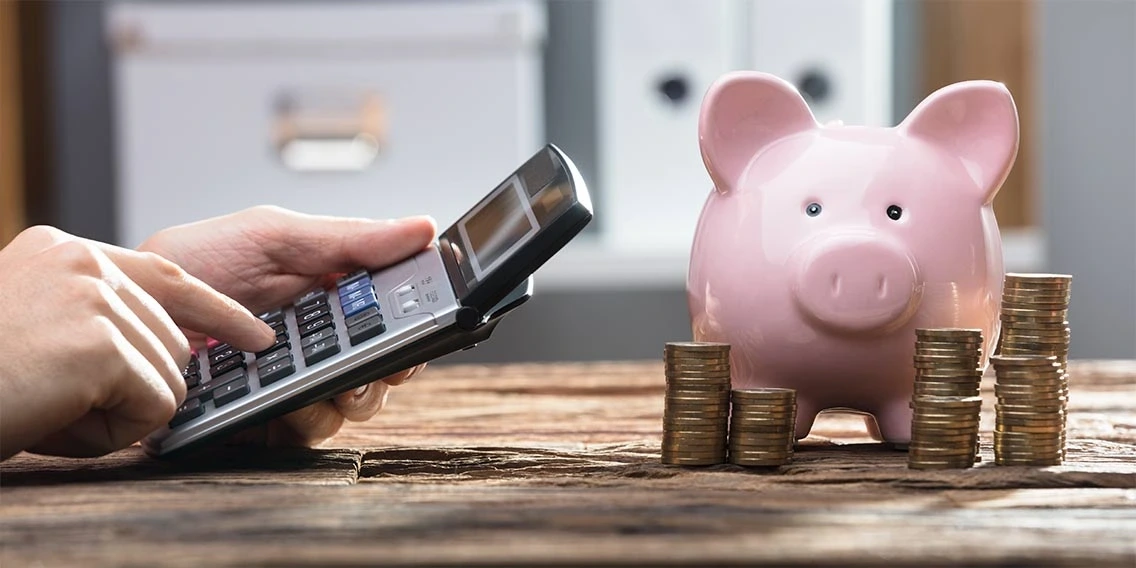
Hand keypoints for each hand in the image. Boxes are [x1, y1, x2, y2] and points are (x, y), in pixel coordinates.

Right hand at [0, 226, 274, 459]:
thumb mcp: (35, 333)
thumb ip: (97, 325)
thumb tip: (175, 354)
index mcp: (63, 252)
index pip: (167, 274)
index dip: (217, 310)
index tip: (255, 334)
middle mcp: (82, 261)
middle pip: (173, 341)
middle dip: (133, 388)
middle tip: (56, 400)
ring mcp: (92, 295)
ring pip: (169, 378)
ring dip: (118, 414)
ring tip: (47, 406)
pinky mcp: (99, 341)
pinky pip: (156, 407)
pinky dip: (114, 433)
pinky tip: (56, 420)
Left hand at [137, 205, 435, 446]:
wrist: (128, 306)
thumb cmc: (197, 261)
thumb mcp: (276, 236)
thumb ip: (351, 238)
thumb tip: (423, 229)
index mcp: (333, 293)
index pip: (395, 314)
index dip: (415, 324)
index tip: (420, 328)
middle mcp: (322, 340)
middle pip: (384, 366)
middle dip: (390, 369)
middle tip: (381, 365)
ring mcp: (296, 380)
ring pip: (354, 404)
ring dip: (352, 398)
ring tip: (332, 386)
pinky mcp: (267, 417)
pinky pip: (306, 431)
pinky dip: (306, 421)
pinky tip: (287, 406)